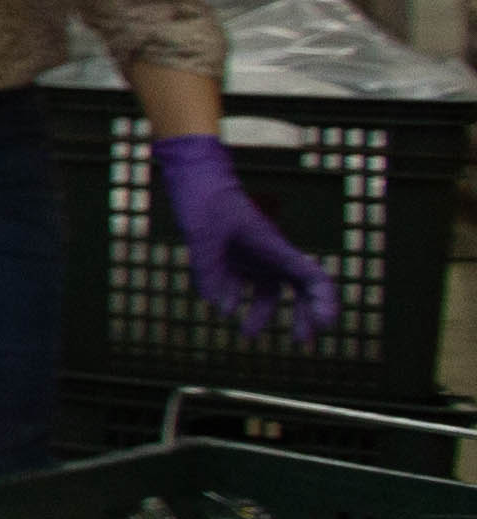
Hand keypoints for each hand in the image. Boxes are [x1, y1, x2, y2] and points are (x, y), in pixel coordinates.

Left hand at [152, 133, 337, 340]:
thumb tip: (221, 309)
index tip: (324, 326)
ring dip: (264, 314)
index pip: (312, 277)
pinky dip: (238, 299)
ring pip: (270, 291)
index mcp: (275, 247)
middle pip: (299, 289)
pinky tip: (224, 310)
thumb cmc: (206, 199)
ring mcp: (252, 255)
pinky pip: (243, 284)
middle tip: (301, 343)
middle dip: (305, 316)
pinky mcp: (233, 256)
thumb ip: (210, 271)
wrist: (195, 175)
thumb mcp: (203, 235)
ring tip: (247, 335)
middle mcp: (269, 253)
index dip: (324, 302)